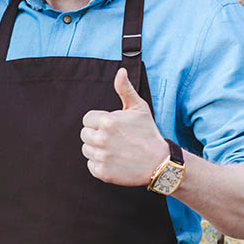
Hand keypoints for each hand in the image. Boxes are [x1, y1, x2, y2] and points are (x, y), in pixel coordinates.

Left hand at [80, 68, 169, 186]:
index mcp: (107, 121)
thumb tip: (120, 71)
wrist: (160, 163)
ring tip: (116, 150)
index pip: (87, 119)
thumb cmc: (148, 133)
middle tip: (114, 139)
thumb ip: (125, 89)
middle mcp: (102, 139)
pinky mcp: (102, 172)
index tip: (111, 127)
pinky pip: (90, 165)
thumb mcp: (139, 108)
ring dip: (97, 149)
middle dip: (96, 134)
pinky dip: (100, 164)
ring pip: (86, 149)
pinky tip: (115, 161)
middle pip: (84, 134)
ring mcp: (101, 156)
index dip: (98, 122)